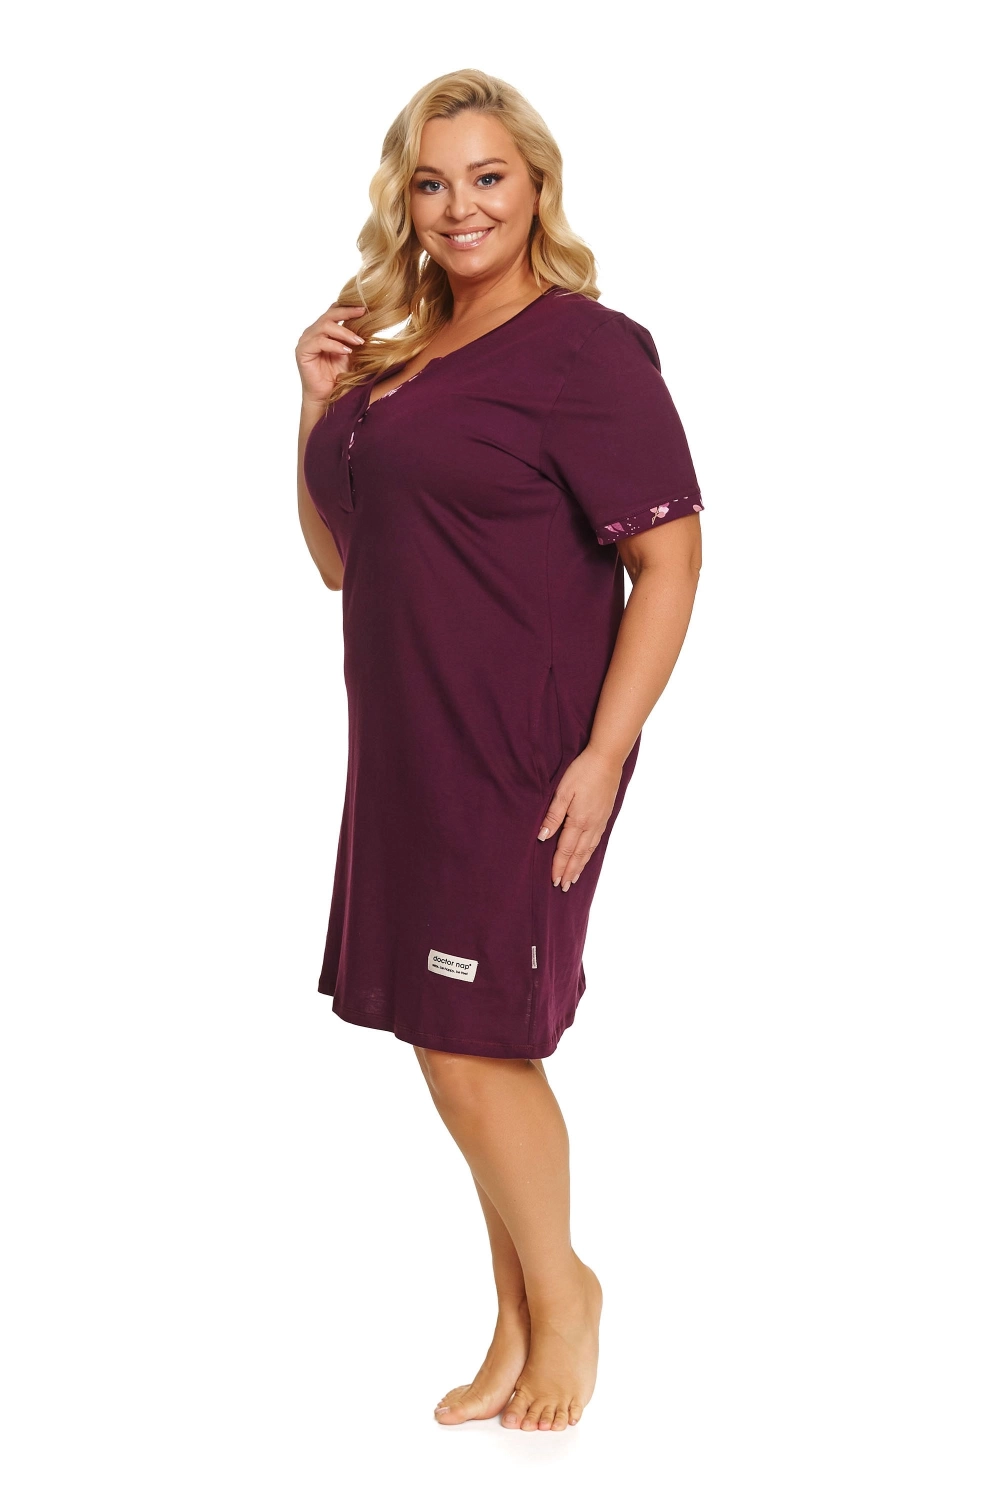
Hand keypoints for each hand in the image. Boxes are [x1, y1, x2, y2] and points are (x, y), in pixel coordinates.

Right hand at [295, 301, 366, 404]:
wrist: (327, 397)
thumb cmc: (338, 376)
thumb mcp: (351, 353)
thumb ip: (354, 338)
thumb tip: (372, 323)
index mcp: (323, 330)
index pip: (333, 311)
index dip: (347, 307)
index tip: (365, 307)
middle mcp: (313, 332)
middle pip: (329, 314)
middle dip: (347, 312)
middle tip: (363, 312)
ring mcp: (306, 341)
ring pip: (324, 326)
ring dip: (344, 332)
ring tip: (359, 341)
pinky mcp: (302, 352)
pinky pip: (319, 342)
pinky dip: (334, 345)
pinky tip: (346, 351)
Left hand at [537, 745, 622, 890]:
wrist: (607, 758)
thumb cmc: (582, 771)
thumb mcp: (562, 791)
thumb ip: (553, 815)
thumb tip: (543, 837)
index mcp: (578, 820)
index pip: (566, 850)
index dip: (559, 866)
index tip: (554, 880)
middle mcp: (591, 825)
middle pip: (579, 855)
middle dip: (570, 871)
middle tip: (563, 887)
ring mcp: (600, 821)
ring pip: (589, 850)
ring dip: (580, 866)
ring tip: (574, 878)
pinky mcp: (605, 815)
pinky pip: (596, 841)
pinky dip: (590, 853)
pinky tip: (587, 856)